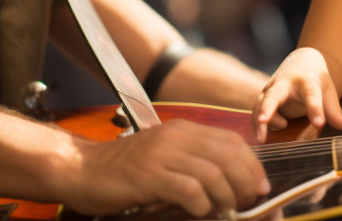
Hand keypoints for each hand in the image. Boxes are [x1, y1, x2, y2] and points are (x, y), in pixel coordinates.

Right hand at [65, 119, 269, 216]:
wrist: (81, 169)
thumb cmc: (123, 170)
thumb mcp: (163, 156)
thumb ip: (193, 162)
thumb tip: (229, 182)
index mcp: (183, 131)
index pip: (232, 141)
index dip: (252, 165)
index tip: (259, 186)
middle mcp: (176, 137)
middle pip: (229, 156)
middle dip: (246, 182)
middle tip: (247, 202)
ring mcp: (163, 154)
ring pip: (213, 173)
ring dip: (226, 196)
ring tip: (225, 210)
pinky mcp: (149, 175)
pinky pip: (189, 188)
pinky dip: (201, 203)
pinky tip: (199, 210)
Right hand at [252, 48, 341, 142]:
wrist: (302, 60)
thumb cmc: (316, 79)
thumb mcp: (328, 92)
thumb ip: (333, 111)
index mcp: (307, 81)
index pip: (311, 95)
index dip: (315, 110)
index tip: (319, 124)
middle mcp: (285, 83)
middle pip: (274, 95)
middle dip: (268, 108)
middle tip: (263, 120)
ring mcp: (272, 89)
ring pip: (261, 104)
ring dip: (259, 121)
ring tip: (262, 139)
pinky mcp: (263, 96)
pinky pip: (256, 111)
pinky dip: (255, 124)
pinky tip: (260, 137)